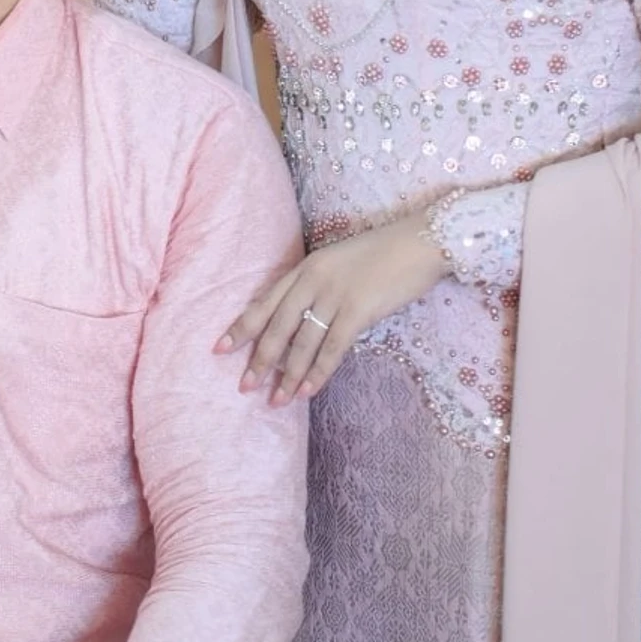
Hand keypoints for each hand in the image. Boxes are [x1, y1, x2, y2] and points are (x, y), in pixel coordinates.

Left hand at [223, 210, 447, 403]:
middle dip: (260, 359)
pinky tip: (307, 391)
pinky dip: (317, 372)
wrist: (420, 241)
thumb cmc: (383, 253)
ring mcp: (335, 294)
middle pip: (278, 325)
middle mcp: (314, 279)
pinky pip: (332, 347)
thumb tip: (302, 320)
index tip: (220, 348)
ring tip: (276, 400)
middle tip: (244, 386)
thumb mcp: (340, 262)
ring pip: (302, 342)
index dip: (242, 326)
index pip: (266, 301)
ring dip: (288, 375)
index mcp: (306, 267)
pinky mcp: (358, 309)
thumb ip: (318, 285)